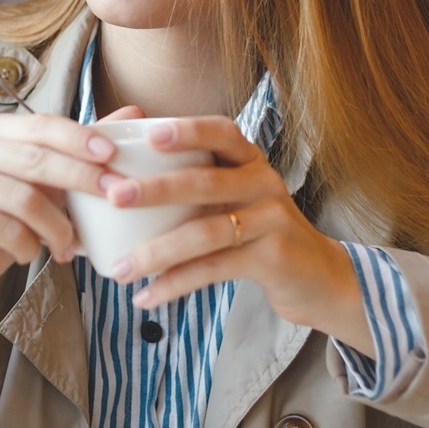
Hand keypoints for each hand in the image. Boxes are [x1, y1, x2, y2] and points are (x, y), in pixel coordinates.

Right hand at [0, 106, 144, 340]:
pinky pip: (8, 228)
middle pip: (35, 158)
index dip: (79, 137)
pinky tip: (30, 254)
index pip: (41, 124)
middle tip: (115, 196)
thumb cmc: (0, 223)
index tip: (113, 155)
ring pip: (25, 198)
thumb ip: (79, 152)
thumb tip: (134, 112)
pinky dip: (29, 247)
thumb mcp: (42, 186)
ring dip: (58, 227)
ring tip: (69, 247)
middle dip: (81, 178)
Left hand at [101, 116, 373, 354]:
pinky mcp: (272, 258)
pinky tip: (146, 296)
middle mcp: (264, 182)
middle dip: (155, 189)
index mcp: (250, 161)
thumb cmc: (257, 231)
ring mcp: (271, 220)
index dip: (188, 130)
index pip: (221, 132)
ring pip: (206, 233)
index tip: (149, 133)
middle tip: (113, 197)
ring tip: (118, 269)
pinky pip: (214, 269)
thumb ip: (195, 183)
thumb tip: (120, 182)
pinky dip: (176, 284)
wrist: (315, 276)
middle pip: (205, 182)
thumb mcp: (235, 198)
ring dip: (157, 252)